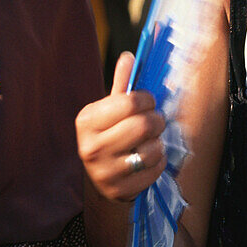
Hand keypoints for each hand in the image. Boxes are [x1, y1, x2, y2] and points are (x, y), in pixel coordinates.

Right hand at [76, 51, 166, 201]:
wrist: (103, 178)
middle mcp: (90, 147)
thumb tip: (129, 56)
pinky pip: (155, 169)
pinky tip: (149, 158)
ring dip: (159, 142)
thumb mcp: (111, 109)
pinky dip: (159, 161)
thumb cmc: (111, 135)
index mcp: (87, 121)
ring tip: (151, 140)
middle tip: (155, 121)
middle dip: (157, 120)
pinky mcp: (119, 190)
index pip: (130, 102)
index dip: (147, 99)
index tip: (148, 102)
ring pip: (151, 149)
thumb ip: (122, 84)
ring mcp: (103, 172)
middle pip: (143, 125)